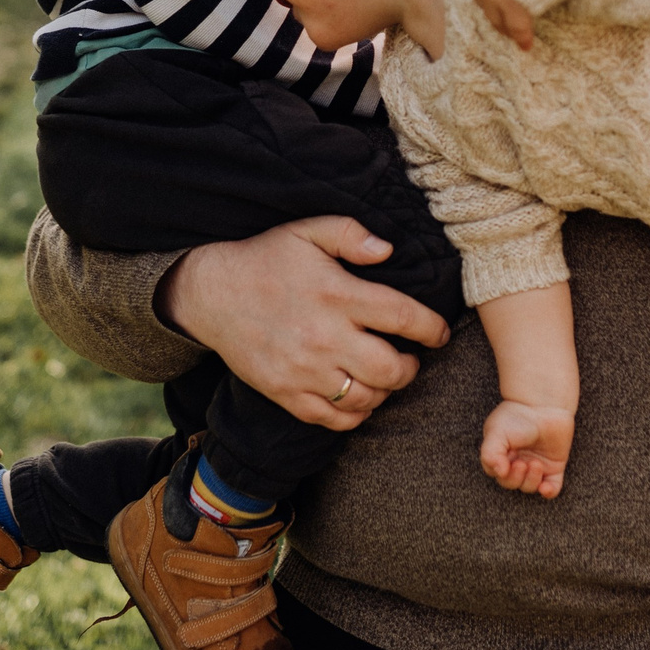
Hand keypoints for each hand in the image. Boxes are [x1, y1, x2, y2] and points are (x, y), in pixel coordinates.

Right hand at [158, 216, 452, 430]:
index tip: (439, 333)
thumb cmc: (265, 259)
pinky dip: (355, 414)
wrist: (209, 294)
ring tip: (384, 377)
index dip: (432, 329)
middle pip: (390, 369)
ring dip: (385, 392)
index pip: (402, 317)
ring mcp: (303, 371)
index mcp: (336, 294)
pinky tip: (358, 397)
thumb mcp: (306, 231)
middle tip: (411, 359)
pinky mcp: (286, 393)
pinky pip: (333, 419)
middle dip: (411, 367)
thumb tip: (388, 250)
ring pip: (365, 398)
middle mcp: (323, 337)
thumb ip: (351, 234)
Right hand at [479, 400, 573, 497]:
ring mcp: (536, 466)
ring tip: (536, 464)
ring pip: (530, 487)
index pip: (498, 475)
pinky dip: (548, 492)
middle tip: (522, 463)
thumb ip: (490, 454)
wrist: (544, 404)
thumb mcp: (496, 432)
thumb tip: (498, 473)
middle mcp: (517, 461)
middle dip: (516, 478)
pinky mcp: (554, 467)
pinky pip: (552, 488)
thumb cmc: (517, 416)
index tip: (506, 465)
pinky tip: (545, 487)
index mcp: (501, 454)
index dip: (501, 474)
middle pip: (513, 483)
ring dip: (532, 480)